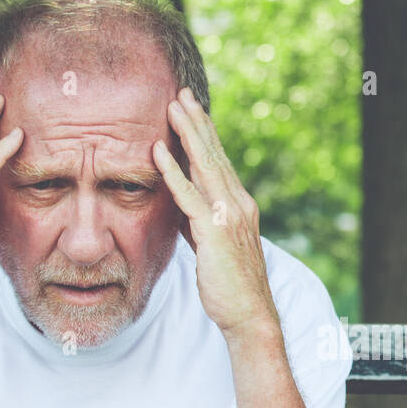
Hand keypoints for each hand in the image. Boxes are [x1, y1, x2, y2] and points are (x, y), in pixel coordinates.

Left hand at [153, 87, 279, 339]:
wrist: (249, 314)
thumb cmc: (230, 287)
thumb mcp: (213, 247)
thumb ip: (199, 223)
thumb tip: (181, 209)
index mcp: (240, 206)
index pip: (219, 162)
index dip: (205, 134)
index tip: (192, 109)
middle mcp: (238, 204)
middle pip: (213, 155)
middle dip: (197, 122)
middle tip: (182, 93)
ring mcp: (228, 216)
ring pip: (204, 166)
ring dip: (187, 134)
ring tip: (172, 107)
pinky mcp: (214, 232)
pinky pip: (189, 195)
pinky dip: (172, 171)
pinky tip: (157, 151)